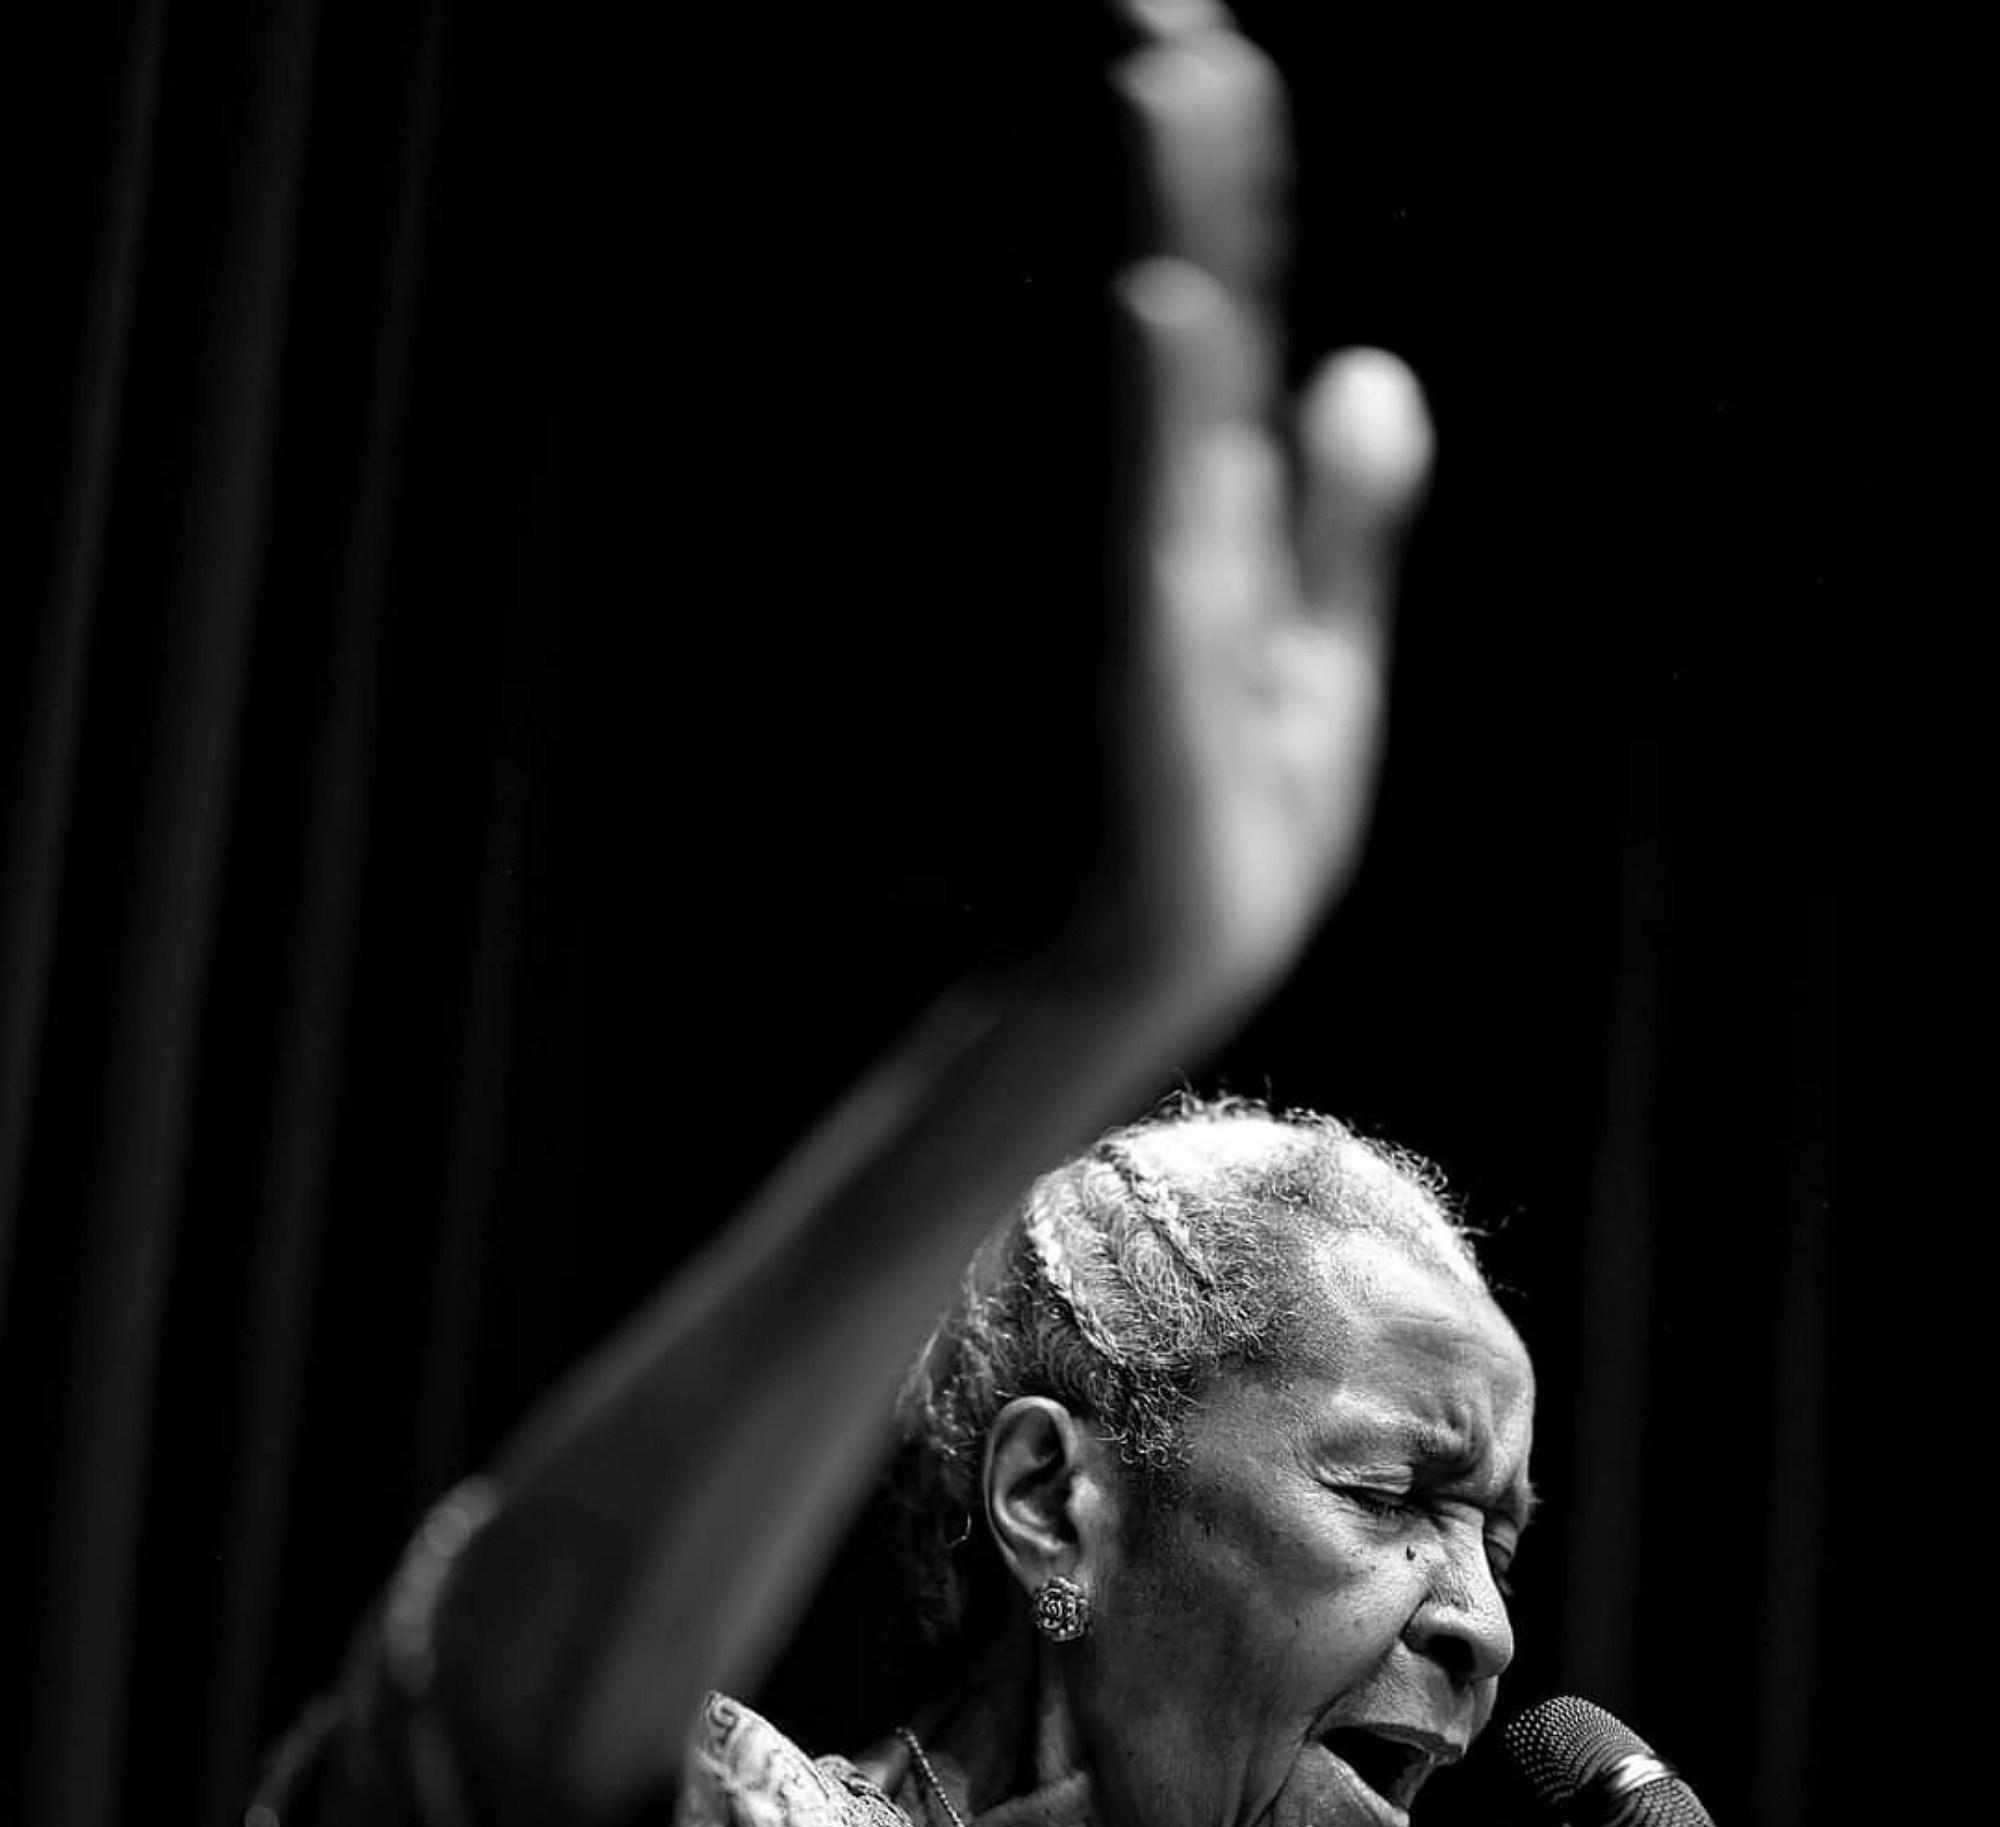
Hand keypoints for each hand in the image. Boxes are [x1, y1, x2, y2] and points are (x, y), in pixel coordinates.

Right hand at [1070, 3, 1432, 1037]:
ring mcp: (1168, 588)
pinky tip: (1167, 309)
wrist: (1179, 968)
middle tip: (1168, 9)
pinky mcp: (1163, 667)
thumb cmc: (1239, 829)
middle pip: (1201, 315)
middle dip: (1190, 165)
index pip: (1240, 322)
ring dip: (1181, 237)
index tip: (1210, 46)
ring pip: (1178, 383)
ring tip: (1167, 93)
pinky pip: (1166, 517)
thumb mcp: (1326, 657)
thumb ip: (1349, 520)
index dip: (1234, 188)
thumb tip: (1377, 369)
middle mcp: (1188, 526)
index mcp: (1236, 519)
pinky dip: (1168, 415)